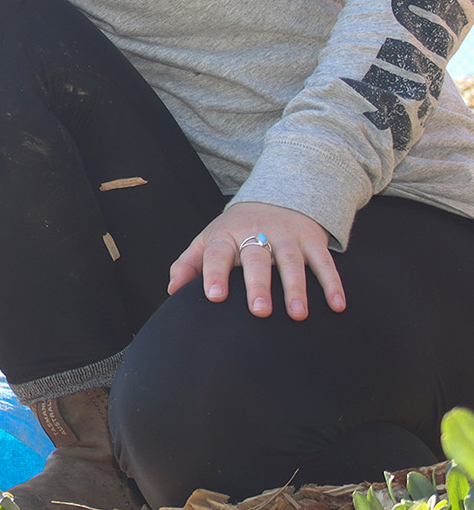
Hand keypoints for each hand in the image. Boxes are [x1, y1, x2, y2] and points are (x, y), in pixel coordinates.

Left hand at [166, 200, 344, 319]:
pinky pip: (324, 261)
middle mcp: (256, 232)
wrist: (277, 194)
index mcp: (226, 235)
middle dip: (258, 284)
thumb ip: (188, 264)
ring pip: (292, 261)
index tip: (214, 297)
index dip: (214, 273)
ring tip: (297, 315)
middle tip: (259, 311)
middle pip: (257, 258)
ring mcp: (287, 235)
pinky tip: (337, 306)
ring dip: (296, 288)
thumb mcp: (208, 240)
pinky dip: (332, 283)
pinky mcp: (313, 239)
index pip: (217, 253)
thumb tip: (172, 291)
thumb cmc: (235, 229)